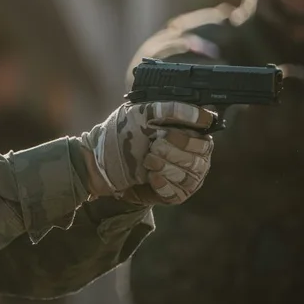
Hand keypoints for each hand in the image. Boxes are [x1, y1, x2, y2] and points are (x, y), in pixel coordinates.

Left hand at [77, 101, 214, 204]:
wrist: (99, 162)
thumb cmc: (121, 134)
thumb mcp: (143, 113)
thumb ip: (173, 110)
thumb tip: (204, 114)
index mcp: (186, 134)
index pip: (203, 140)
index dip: (186, 139)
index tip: (165, 133)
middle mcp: (189, 156)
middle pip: (199, 160)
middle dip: (174, 154)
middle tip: (152, 148)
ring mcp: (181, 176)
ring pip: (190, 178)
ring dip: (168, 169)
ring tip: (147, 162)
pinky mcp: (171, 193)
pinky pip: (180, 194)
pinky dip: (166, 186)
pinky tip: (151, 178)